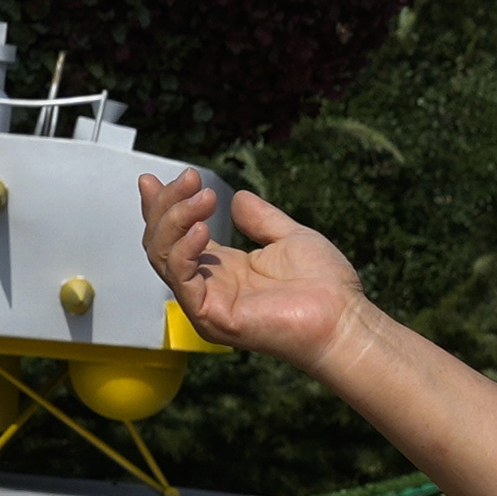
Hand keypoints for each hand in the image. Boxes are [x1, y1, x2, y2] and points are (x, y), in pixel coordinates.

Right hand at [136, 169, 367, 375]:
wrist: (344, 317)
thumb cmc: (324, 285)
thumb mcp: (289, 238)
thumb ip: (260, 219)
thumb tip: (236, 196)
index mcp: (221, 269)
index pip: (176, 236)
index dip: (162, 208)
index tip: (152, 178)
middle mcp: (207, 287)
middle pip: (162, 244)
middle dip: (167, 206)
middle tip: (188, 177)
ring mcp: (206, 304)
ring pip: (164, 258)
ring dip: (175, 220)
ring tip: (203, 195)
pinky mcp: (211, 318)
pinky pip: (182, 281)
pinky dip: (184, 250)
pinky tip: (201, 227)